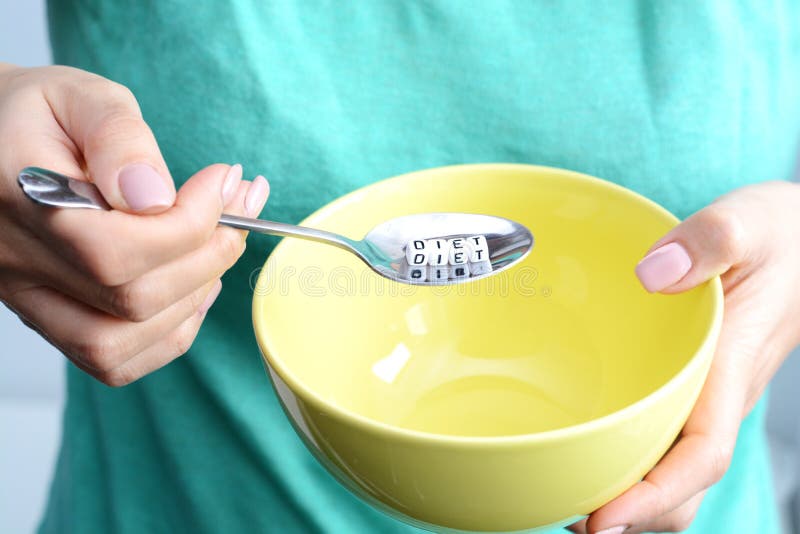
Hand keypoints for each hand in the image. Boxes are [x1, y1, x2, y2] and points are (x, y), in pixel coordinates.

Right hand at [0, 64, 269, 385]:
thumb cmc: (39, 113)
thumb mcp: (81, 97)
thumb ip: (119, 139)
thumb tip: (156, 196)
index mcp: (20, 201)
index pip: (114, 250)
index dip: (190, 225)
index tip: (225, 182)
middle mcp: (16, 264)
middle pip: (128, 302)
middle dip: (207, 257)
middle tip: (239, 209)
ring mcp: (28, 298)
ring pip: (116, 346)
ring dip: (192, 300)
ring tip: (218, 246)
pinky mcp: (47, 316)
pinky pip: (110, 360)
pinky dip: (168, 333)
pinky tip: (194, 286)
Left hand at [568, 181, 799, 532]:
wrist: (797, 238)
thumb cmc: (775, 233)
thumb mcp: (746, 222)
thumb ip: (710, 241)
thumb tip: (653, 273)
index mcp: (730, 367)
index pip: (702, 455)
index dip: (654, 496)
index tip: (601, 519)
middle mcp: (716, 395)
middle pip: (681, 483)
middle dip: (631, 513)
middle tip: (564, 514)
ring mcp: (703, 394)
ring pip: (671, 467)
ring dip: (627, 493)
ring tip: (565, 496)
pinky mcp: (688, 383)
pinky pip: (663, 437)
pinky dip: (629, 458)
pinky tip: (587, 447)